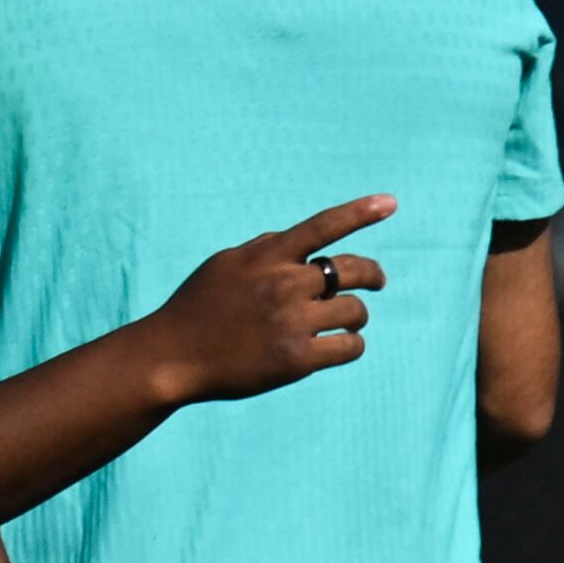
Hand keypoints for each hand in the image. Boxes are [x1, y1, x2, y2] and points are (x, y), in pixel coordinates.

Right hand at [152, 197, 392, 402]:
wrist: (173, 357)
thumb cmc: (198, 309)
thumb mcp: (225, 264)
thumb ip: (265, 249)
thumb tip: (300, 241)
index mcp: (268, 255)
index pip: (323, 226)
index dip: (360, 212)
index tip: (390, 203)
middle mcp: (284, 283)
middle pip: (352, 270)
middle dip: (373, 275)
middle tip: (378, 282)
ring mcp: (293, 321)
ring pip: (355, 311)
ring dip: (355, 316)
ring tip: (346, 323)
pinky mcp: (298, 359)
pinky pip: (350, 347)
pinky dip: (352, 345)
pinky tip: (341, 346)